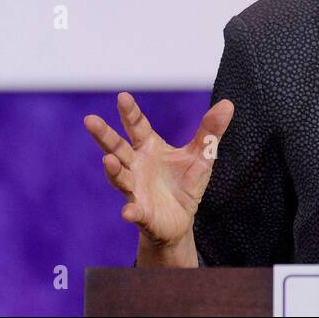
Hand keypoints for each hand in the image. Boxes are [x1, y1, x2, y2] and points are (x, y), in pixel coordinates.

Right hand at [83, 92, 234, 250]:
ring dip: (113, 171)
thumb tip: (228, 104)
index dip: (130, 113)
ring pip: (120, 178)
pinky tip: (128, 212)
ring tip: (109, 161)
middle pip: (117, 148)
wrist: (180, 220)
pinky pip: (134, 211)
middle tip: (90, 120)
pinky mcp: (142, 213)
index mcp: (149, 148)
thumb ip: (210, 131)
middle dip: (104, 135)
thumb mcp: (201, 155)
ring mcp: (135, 189)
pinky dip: (131, 211)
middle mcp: (136, 166)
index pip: (137, 126)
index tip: (123, 97)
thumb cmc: (185, 183)